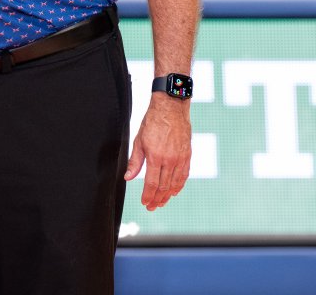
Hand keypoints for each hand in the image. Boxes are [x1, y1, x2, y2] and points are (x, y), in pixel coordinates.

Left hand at [124, 95, 191, 209]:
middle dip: (157, 199)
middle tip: (152, 207)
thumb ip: (135, 161)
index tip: (145, 203)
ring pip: (175, 183)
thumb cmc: (152, 122)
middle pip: (164, 186)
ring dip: (168, 195)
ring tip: (162, 202)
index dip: (148, 195)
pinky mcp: (187, 155)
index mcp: (156, 157)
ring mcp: (180, 158)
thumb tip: (128, 177)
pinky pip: (184, 175)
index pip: (152, 183)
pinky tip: (174, 190)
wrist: (171, 109)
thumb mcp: (139, 140)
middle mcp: (170, 160)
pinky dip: (179, 185)